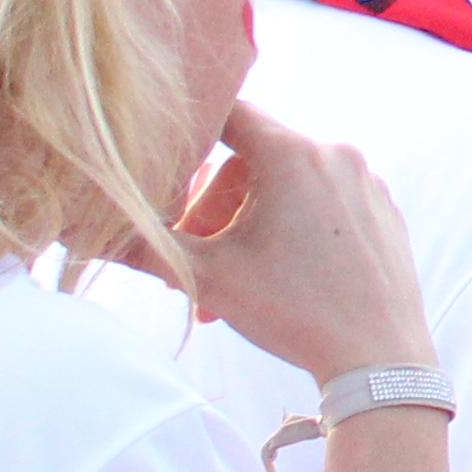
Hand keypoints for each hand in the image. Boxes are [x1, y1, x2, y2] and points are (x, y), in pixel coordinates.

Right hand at [174, 102, 436, 384]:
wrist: (379, 357)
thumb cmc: (294, 311)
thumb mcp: (209, 278)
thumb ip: (146, 247)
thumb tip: (88, 232)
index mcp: (294, 155)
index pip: (228, 114)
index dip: (189, 131)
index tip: (165, 158)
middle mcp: (336, 154)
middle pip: (255, 158)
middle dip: (215, 204)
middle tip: (195, 253)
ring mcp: (366, 181)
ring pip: (289, 183)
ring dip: (250, 221)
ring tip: (232, 277)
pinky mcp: (383, 209)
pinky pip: (325, 200)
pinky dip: (292, 225)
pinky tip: (277, 271)